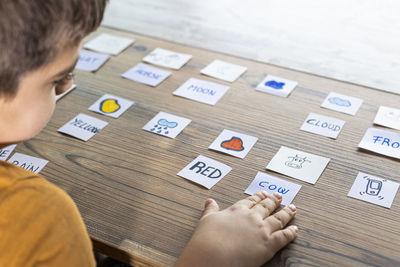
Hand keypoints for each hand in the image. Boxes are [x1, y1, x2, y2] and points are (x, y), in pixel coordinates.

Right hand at [175, 191, 297, 266]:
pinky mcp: (268, 245)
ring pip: (278, 218)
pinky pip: (284, 237)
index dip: (258, 197)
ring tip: (293, 208)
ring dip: (287, 213)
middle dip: (274, 200)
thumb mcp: (206, 220)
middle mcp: (252, 217)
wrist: (213, 255)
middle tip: (280, 196)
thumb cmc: (207, 239)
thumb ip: (211, 210)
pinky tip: (295, 229)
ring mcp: (262, 230)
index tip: (263, 193)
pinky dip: (291, 233)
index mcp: (237, 210)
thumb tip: (210, 201)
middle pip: (266, 206)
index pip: (250, 201)